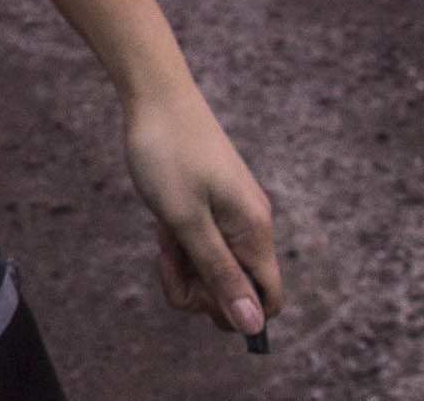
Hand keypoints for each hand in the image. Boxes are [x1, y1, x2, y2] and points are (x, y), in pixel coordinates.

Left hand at [123, 83, 281, 341]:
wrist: (155, 95)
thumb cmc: (167, 155)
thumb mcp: (186, 222)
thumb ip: (220, 276)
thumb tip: (254, 328)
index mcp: (255, 234)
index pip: (268, 301)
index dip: (235, 311)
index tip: (196, 292)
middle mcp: (252, 227)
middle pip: (237, 289)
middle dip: (198, 287)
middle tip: (167, 255)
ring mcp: (232, 216)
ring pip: (213, 267)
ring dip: (183, 263)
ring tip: (162, 234)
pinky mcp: (213, 205)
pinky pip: (201, 242)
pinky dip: (179, 241)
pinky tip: (161, 222)